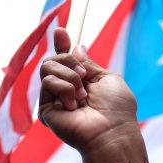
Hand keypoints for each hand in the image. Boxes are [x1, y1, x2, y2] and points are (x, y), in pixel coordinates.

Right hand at [38, 28, 139, 153]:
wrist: (112, 131)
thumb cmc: (117, 108)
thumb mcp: (107, 78)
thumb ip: (89, 64)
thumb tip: (77, 47)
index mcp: (82, 81)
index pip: (66, 59)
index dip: (61, 44)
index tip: (61, 31)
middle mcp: (66, 89)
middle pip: (53, 59)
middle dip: (68, 60)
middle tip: (84, 75)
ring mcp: (54, 99)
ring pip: (47, 67)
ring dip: (70, 76)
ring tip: (83, 94)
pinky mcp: (45, 109)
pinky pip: (47, 82)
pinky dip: (64, 88)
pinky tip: (74, 104)